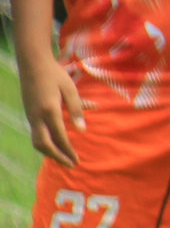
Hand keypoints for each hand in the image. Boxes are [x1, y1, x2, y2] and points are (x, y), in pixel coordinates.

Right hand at [20, 54, 84, 168]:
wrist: (32, 62)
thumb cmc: (55, 74)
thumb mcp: (71, 90)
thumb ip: (77, 109)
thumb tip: (83, 129)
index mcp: (50, 110)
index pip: (60, 137)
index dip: (68, 151)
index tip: (77, 161)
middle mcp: (37, 116)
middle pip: (43, 144)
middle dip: (57, 157)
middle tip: (71, 165)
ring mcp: (30, 114)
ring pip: (36, 140)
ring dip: (49, 151)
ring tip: (63, 157)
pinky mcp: (29, 112)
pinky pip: (36, 132)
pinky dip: (45, 142)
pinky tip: (55, 144)